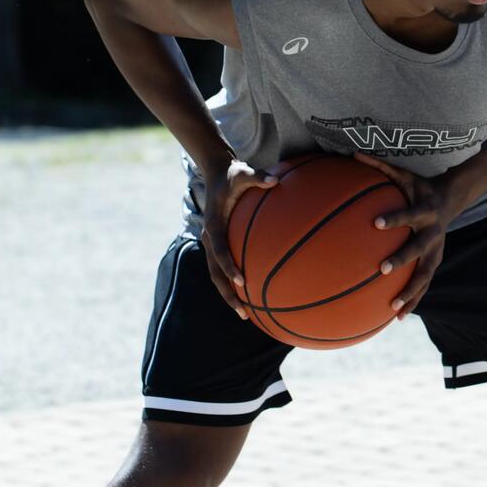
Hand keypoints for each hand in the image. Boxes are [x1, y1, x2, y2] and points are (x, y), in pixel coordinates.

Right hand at [200, 159, 278, 318]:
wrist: (217, 173)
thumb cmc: (233, 174)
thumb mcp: (244, 172)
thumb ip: (259, 177)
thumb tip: (276, 181)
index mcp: (213, 224)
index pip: (219, 250)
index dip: (229, 266)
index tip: (242, 281)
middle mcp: (209, 237)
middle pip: (214, 273)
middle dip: (227, 294)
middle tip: (244, 313)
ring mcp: (212, 243)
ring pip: (217, 275)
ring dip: (228, 295)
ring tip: (246, 314)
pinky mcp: (218, 244)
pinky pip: (224, 267)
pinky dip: (233, 282)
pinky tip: (253, 294)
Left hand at [351, 152, 458, 318]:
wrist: (451, 199)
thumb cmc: (419, 186)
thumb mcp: (403, 174)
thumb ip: (379, 166)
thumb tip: (351, 153)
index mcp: (424, 210)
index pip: (408, 214)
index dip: (394, 218)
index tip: (375, 224)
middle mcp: (433, 232)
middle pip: (418, 248)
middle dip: (402, 259)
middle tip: (382, 270)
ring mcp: (436, 250)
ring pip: (425, 275)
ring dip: (410, 293)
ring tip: (393, 310)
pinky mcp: (435, 262)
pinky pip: (424, 284)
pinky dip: (413, 301)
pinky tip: (397, 318)